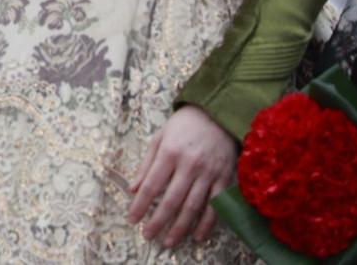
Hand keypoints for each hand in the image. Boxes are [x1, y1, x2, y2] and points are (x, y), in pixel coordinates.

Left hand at [128, 106, 236, 247]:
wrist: (216, 114)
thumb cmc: (182, 126)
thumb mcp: (159, 138)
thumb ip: (146, 165)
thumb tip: (133, 189)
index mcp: (169, 153)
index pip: (151, 185)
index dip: (140, 205)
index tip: (132, 219)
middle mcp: (189, 165)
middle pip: (172, 200)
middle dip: (158, 221)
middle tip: (149, 236)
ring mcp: (209, 173)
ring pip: (193, 206)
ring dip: (181, 227)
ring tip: (169, 241)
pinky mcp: (224, 178)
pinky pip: (216, 205)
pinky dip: (207, 223)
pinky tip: (198, 235)